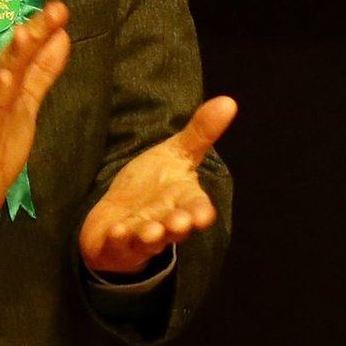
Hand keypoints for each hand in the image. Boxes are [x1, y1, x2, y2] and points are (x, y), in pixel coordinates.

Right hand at [0, 2, 71, 232]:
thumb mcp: (25, 105)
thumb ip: (41, 73)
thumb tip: (61, 36)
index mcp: (0, 84)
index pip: (21, 52)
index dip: (40, 30)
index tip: (60, 9)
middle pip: (9, 60)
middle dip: (31, 34)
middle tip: (53, 10)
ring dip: (11, 58)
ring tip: (26, 34)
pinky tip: (3, 81)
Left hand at [79, 96, 237, 275]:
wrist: (118, 213)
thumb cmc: (152, 185)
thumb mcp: (175, 154)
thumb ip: (200, 132)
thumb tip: (229, 101)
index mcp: (183, 201)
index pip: (198, 209)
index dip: (200, 213)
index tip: (203, 216)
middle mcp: (166, 221)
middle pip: (177, 229)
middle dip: (178, 226)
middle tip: (179, 222)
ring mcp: (141, 236)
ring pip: (149, 240)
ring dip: (150, 236)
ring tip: (150, 231)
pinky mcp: (116, 245)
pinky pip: (118, 244)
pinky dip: (118, 239)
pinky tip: (116, 231)